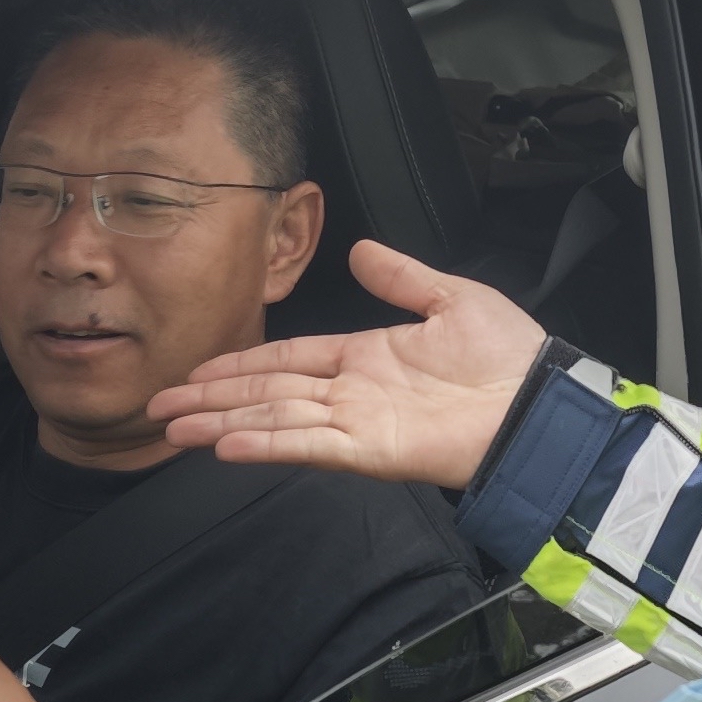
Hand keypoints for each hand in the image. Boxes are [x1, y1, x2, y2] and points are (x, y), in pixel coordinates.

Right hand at [148, 239, 545, 487]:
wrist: (540, 403)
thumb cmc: (509, 357)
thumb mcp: (452, 299)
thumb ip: (402, 278)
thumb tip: (362, 249)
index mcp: (366, 357)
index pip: (287, 358)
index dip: (240, 364)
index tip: (199, 371)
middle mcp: (351, 393)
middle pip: (266, 392)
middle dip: (211, 398)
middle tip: (161, 405)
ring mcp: (356, 424)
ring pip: (273, 420)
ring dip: (221, 422)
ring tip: (172, 427)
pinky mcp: (370, 451)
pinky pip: (308, 446)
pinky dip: (266, 445)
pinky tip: (225, 445)